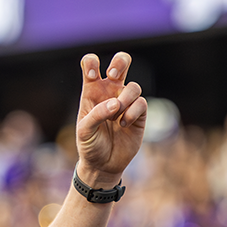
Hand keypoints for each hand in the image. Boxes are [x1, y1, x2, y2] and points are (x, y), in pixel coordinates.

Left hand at [76, 52, 145, 186]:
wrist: (103, 165)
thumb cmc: (89, 144)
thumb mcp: (84, 131)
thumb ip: (96, 114)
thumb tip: (116, 103)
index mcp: (92, 91)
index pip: (91, 64)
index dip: (92, 63)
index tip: (92, 76)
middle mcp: (110, 92)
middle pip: (120, 63)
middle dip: (120, 61)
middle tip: (113, 75)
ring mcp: (126, 102)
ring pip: (133, 86)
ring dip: (125, 97)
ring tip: (116, 115)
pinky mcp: (139, 115)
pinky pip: (141, 103)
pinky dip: (132, 112)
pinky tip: (123, 124)